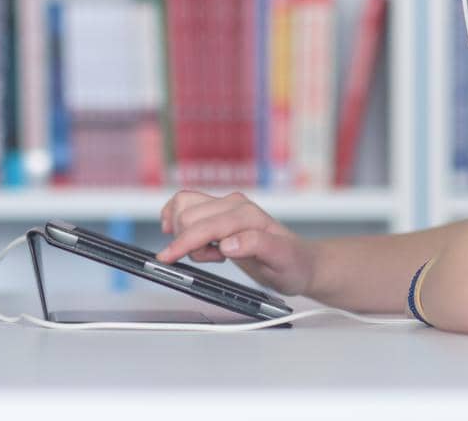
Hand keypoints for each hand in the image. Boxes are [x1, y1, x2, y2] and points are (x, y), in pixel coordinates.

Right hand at [154, 190, 318, 298]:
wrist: (300, 261)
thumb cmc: (293, 264)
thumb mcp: (281, 262)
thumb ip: (257, 247)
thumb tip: (228, 243)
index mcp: (248, 216)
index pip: (205, 226)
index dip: (183, 243)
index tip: (167, 258)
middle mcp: (235, 204)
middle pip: (188, 214)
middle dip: (187, 242)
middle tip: (213, 259)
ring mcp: (226, 204)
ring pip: (184, 205)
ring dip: (184, 233)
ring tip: (209, 251)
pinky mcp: (219, 209)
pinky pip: (187, 204)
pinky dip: (178, 219)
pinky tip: (188, 237)